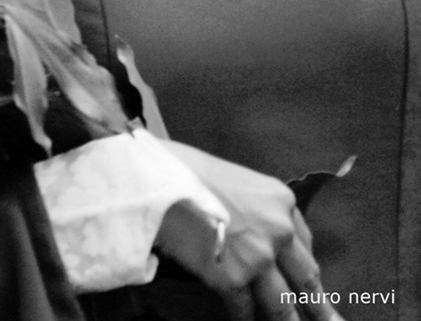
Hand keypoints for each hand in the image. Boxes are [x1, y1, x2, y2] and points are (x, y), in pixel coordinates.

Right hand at [154, 140, 343, 320]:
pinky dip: (244, 319)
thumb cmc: (188, 171)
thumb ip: (259, 212)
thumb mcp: (237, 182)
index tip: (307, 285)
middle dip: (318, 307)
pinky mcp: (232, 280)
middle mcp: (279, 231)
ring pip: (282, 304)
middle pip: (307, 279)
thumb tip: (260, 241)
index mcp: (282, 202)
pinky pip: (245, 310)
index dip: (303, 268)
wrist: (157, 179)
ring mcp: (258, 259)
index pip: (305, 243)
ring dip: (285, 320)